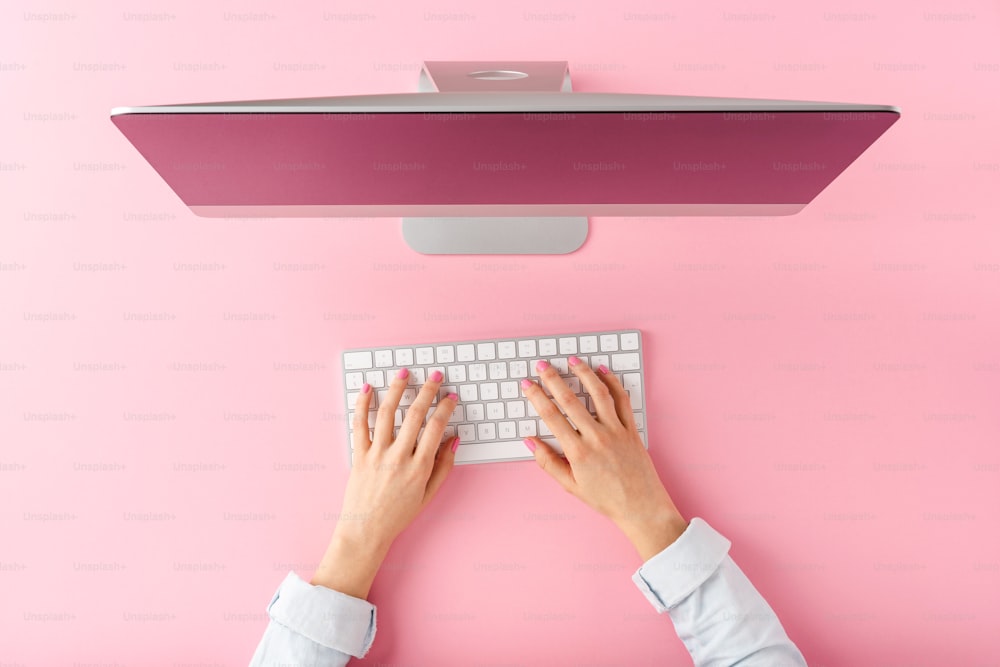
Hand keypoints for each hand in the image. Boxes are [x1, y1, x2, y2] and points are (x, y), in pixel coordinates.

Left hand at [310, 368, 459, 598]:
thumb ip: (444, 466)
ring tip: (404, 373)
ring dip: (397, 389)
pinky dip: (362, 404)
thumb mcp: (429, 494)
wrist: (365, 531)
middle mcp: (398, 458)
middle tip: (435, 376)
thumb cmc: (398, 515)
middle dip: (427, 391)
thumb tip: (454, 440)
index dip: (445, 408)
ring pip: (387, 414)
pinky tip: (368, 388)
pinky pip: (359, 425)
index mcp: (419, 468)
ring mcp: (376, 455)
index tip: (450, 397)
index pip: (436, 428)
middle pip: (414, 415)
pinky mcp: (358, 455)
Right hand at [521, 357, 688, 560]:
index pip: (551, 417)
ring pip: (598, 393)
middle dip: (553, 379)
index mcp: (578, 453)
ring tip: (572, 360)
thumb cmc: (606, 499)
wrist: (641, 507)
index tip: (527, 384)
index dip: (536, 397)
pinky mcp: (631, 429)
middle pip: (570, 400)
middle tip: (542, 365)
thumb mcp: (570, 486)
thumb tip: (530, 441)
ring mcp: (616, 431)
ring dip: (584, 373)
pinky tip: (603, 372)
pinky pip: (622, 400)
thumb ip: (548, 462)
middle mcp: (596, 438)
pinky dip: (613, 383)